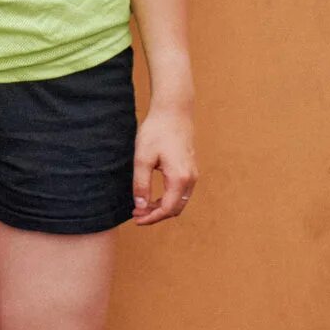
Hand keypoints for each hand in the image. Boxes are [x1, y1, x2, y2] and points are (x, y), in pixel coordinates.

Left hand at [131, 108, 197, 225]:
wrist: (173, 111)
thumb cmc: (156, 131)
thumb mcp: (142, 158)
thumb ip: (141, 184)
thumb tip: (141, 205)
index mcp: (179, 178)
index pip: (167, 209)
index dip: (151, 218)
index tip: (136, 219)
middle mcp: (190, 179)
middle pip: (175, 209)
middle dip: (156, 215)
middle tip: (137, 213)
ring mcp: (193, 174)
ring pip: (179, 201)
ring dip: (162, 207)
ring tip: (142, 206)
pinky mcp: (190, 168)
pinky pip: (181, 192)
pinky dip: (168, 198)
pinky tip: (153, 195)